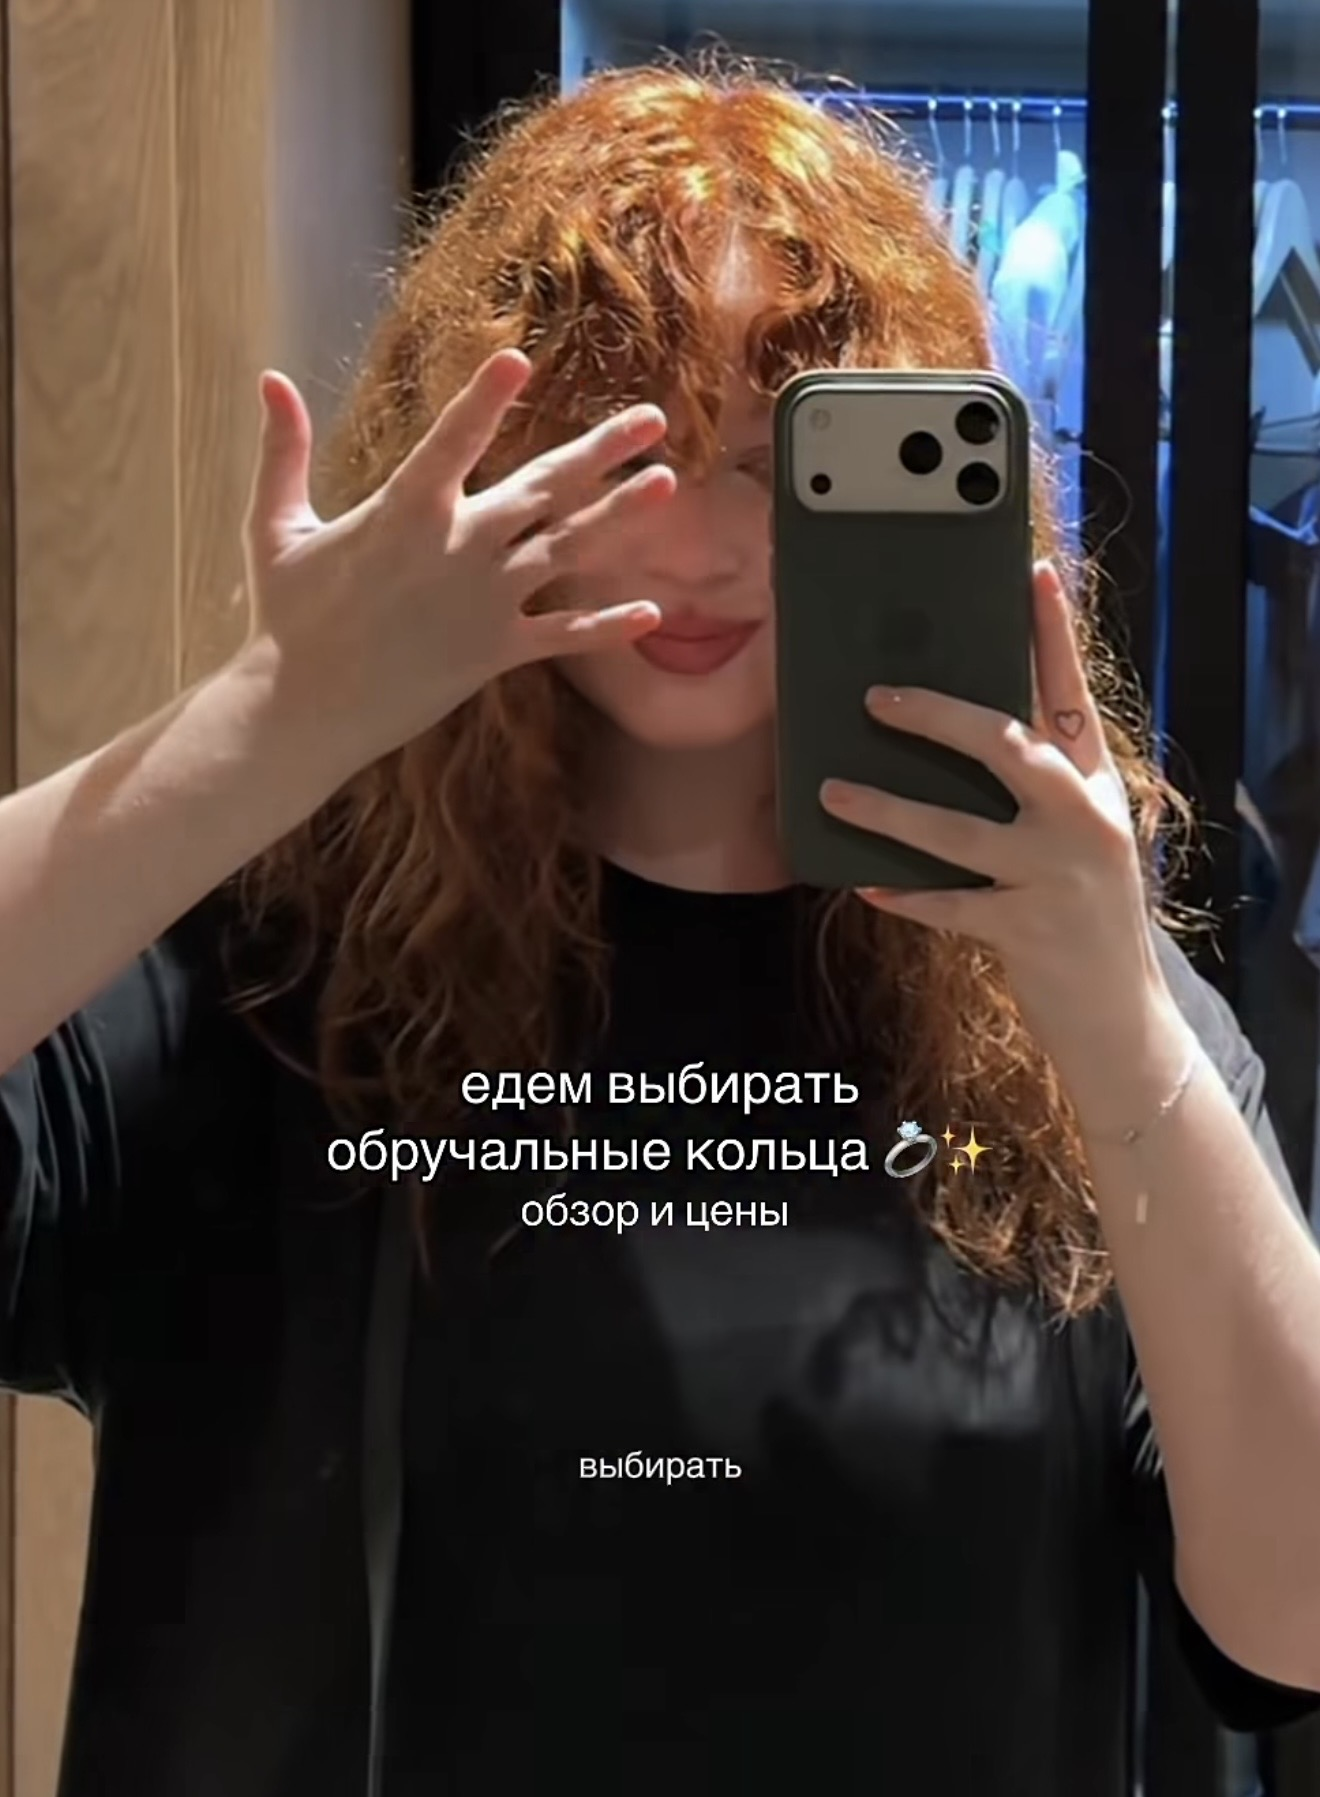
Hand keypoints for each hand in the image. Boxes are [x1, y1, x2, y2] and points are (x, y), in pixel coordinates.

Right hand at [237, 349, 671, 766]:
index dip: (485, 398)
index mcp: (404, 511)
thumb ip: (283, 453)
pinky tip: (650, 612)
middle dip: (600, 451)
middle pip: (543, 488)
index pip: (453, 439)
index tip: (520, 359)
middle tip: (651, 419)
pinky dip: (605, 627)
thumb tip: (270, 379)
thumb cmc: (288, 616)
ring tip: (668, 484)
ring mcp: (485, 601)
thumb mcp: (276, 527)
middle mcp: (458, 549)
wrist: (307, 708)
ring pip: (567, 549)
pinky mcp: (496, 651)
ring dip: (620, 517)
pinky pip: (562, 636)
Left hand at [819, 562, 1168, 1050]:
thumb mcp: (1080, 843)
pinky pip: (947, 905)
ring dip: (889, 811)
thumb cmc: (1085, 919)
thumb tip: (955, 742)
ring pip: (956, 832)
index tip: (1033, 574)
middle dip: (939, 717)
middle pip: (1007, 746)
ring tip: (835, 792)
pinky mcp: (1026, 930)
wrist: (1122, 1018)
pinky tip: (864, 884)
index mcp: (1095, 789)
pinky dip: (903, 895)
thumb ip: (1035, 795)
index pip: (1073, 697)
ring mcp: (1056, 877)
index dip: (1052, 635)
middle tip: (877, 697)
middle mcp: (1082, 822)